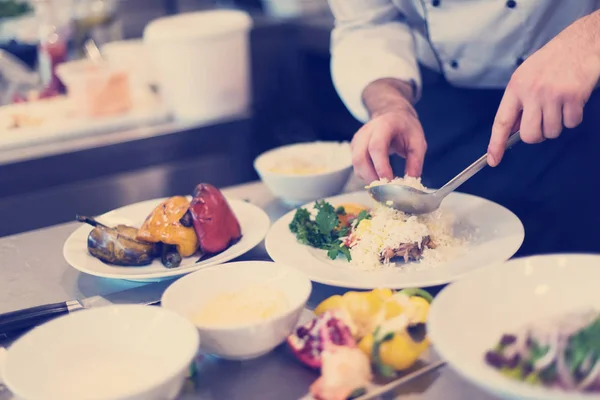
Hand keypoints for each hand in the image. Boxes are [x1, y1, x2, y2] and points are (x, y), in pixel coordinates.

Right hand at [352, 80, 426, 181]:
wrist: (391, 114)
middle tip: (384, 190)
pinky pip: (356, 166)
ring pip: (356, 164)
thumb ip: (416, 161)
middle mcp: (366, 131)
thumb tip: (411, 182)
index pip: (376, 146)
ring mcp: (358, 139)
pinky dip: (366, 175)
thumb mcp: (418, 141)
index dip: (381, 166)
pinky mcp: (354, 147)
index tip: (389, 182)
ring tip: (382, 186)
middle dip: (371, 177)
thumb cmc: (405, 128)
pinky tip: (378, 178)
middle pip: (360, 158)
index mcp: (384, 125)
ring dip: (368, 178)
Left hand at [487, 12, 599, 165]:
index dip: (496, 143)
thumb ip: (519, 102)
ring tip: (561, 105)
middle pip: (530, 135)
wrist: (582, 41)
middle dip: (539, 135)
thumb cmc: (553, 59)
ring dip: (558, 124)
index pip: (502, 121)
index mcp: (516, 87)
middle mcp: (532, 92)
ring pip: (552, 131)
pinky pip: (571, 123)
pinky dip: (574, 117)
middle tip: (545, 121)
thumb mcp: (527, 76)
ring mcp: (553, 94)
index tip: (493, 160)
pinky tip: (573, 101)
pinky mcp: (573, 96)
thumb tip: (513, 129)